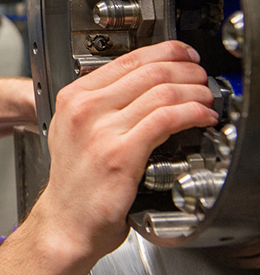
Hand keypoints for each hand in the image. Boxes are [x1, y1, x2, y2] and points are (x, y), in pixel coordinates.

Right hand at [35, 40, 216, 261]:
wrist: (67, 221)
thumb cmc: (74, 183)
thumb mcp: (74, 131)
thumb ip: (100, 106)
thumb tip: (142, 87)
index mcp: (73, 98)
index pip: (126, 60)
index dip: (164, 53)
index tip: (182, 56)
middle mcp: (85, 109)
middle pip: (148, 71)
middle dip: (185, 69)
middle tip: (201, 76)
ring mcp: (101, 130)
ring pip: (161, 91)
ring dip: (194, 91)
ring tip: (206, 98)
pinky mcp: (121, 153)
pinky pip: (166, 119)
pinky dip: (192, 114)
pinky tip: (202, 118)